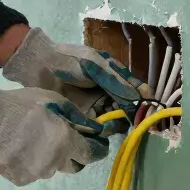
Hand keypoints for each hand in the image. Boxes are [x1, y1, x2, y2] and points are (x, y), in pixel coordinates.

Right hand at [0, 79, 111, 186]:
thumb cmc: (23, 106)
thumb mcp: (55, 101)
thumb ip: (75, 116)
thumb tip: (92, 126)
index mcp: (66, 143)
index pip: (89, 154)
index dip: (94, 150)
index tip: (95, 147)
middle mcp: (54, 163)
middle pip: (71, 166)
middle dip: (71, 156)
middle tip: (61, 143)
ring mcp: (36, 174)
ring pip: (48, 169)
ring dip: (47, 160)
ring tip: (33, 144)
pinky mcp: (20, 179)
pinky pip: (30, 174)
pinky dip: (28, 164)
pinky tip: (19, 151)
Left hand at [1, 28, 151, 116]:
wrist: (39, 66)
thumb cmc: (69, 61)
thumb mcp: (95, 66)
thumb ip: (116, 82)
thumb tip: (140, 96)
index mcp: (114, 76)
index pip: (135, 90)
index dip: (144, 100)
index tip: (149, 109)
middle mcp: (109, 92)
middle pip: (127, 108)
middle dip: (131, 114)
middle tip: (130, 119)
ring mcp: (96, 105)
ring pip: (115, 119)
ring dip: (116, 122)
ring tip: (110, 120)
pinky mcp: (84, 117)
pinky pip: (99, 126)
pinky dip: (102, 128)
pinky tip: (100, 127)